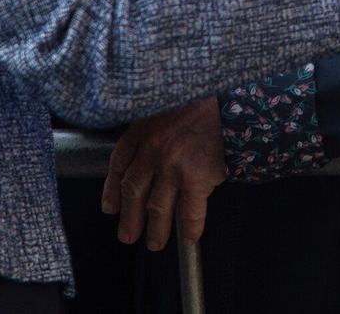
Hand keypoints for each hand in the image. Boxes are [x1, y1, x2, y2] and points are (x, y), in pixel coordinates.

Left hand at [100, 97, 226, 248]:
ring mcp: (173, 167)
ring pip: (157, 207)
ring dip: (156, 229)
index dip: (112, 190)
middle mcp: (152, 151)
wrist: (228, 98)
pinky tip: (189, 238)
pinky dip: (190, 227)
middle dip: (129, 218)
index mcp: (141, 130)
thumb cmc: (199, 100)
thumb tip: (146, 162)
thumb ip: (151, 131)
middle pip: (133, 191)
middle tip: (127, 235)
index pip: (118, 166)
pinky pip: (190, 211)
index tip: (111, 207)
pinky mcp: (196, 177)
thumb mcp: (164, 107)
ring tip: (155, 242)